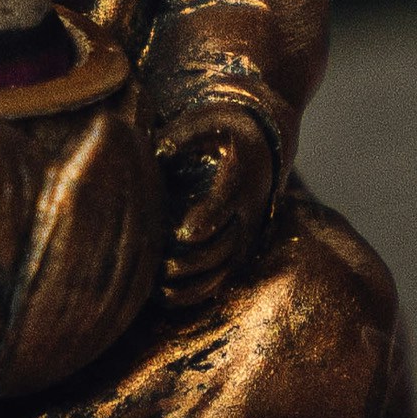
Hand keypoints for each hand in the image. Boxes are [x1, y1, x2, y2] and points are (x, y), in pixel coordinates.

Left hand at [156, 104, 277, 309]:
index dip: (204, 221)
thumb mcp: (204, 121)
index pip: (223, 206)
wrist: (264, 140)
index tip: (180, 232)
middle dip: (188, 262)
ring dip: (190, 284)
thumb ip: (178, 136)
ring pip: (222, 270)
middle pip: (221, 247)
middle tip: (155, 268)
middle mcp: (246, 212)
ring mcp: (245, 233)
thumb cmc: (223, 129)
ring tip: (156, 290)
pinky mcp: (239, 247)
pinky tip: (166, 296)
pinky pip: (222, 277)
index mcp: (237, 180)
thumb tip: (152, 153)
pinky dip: (196, 291)